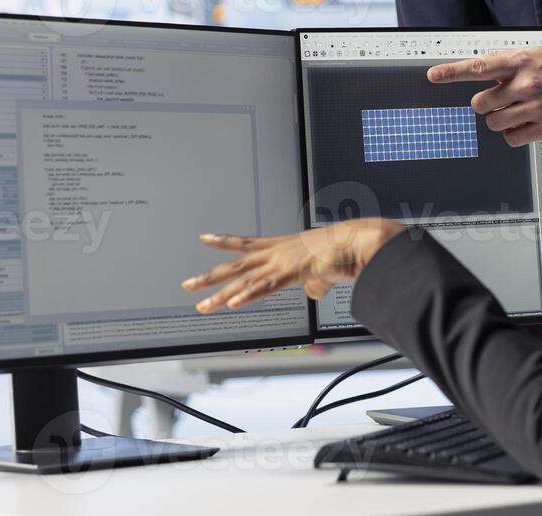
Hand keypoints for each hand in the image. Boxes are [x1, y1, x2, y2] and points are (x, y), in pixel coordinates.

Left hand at [182, 219, 404, 312]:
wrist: (354, 240)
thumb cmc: (343, 249)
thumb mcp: (323, 268)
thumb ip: (314, 282)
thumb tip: (312, 291)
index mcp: (281, 246)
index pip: (246, 244)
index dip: (224, 241)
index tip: (205, 237)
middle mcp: (275, 253)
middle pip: (235, 265)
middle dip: (209, 277)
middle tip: (187, 285)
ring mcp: (280, 262)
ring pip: (243, 280)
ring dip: (220, 294)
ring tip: (201, 305)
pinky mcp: (290, 273)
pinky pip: (264, 287)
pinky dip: (248, 295)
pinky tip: (232, 302)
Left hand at [427, 47, 541, 146]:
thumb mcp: (533, 53)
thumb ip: (505, 63)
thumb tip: (479, 71)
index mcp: (520, 61)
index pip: (478, 66)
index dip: (452, 72)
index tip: (433, 76)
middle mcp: (525, 84)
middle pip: (480, 103)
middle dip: (485, 103)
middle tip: (500, 99)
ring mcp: (535, 107)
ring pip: (493, 122)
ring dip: (498, 118)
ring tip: (516, 109)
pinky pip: (511, 138)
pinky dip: (512, 133)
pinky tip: (524, 122)